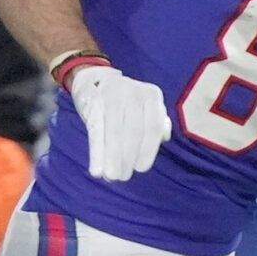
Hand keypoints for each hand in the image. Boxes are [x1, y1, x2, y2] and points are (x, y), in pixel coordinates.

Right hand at [69, 64, 170, 180]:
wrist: (94, 78)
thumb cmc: (125, 100)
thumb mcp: (146, 105)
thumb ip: (157, 121)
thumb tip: (164, 138)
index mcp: (151, 95)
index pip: (152, 127)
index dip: (147, 151)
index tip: (141, 169)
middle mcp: (133, 92)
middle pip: (133, 131)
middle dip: (128, 157)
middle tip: (122, 177)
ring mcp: (112, 96)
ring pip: (114, 132)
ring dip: (113, 158)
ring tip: (111, 177)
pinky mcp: (92, 103)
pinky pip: (96, 131)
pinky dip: (96, 153)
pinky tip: (97, 171)